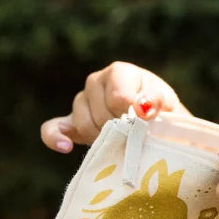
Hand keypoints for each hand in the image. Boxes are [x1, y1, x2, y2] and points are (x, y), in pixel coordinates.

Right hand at [40, 61, 189, 152]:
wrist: (155, 125)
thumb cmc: (163, 112)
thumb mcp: (167, 103)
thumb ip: (155, 100)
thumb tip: (140, 108)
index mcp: (119, 72)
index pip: (118, 98)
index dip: (132, 118)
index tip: (145, 126)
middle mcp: (96, 82)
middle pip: (100, 113)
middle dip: (119, 131)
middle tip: (135, 139)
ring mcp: (81, 102)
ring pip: (82, 124)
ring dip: (102, 140)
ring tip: (121, 145)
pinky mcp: (69, 122)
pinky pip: (52, 128)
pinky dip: (56, 138)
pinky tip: (66, 147)